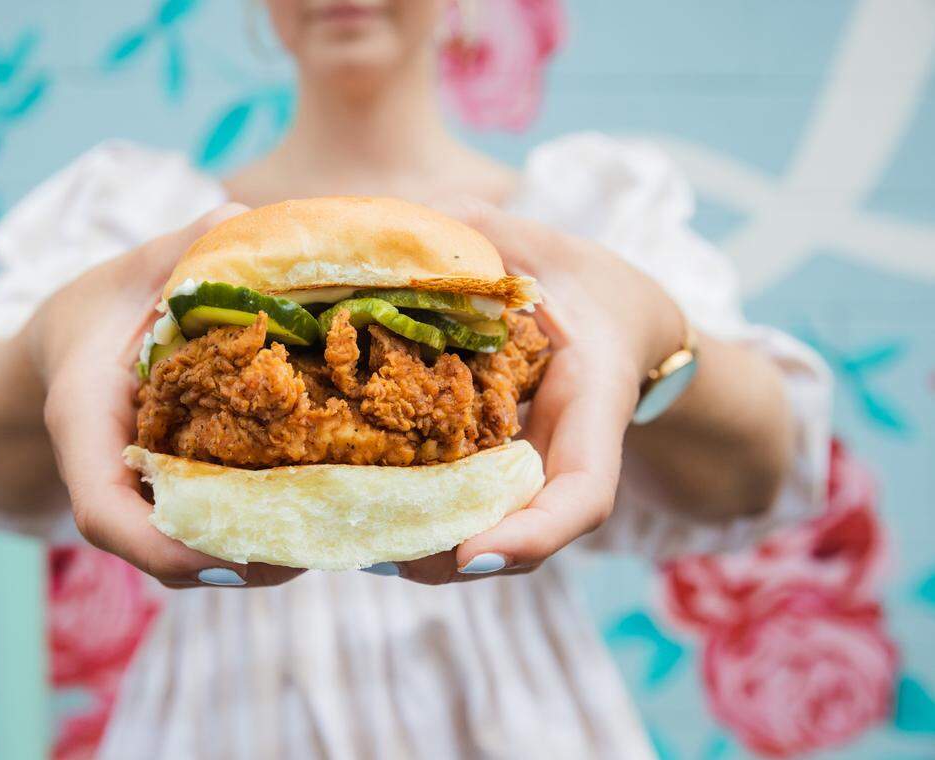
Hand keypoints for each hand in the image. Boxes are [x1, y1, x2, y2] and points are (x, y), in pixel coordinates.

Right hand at [21, 203, 303, 588]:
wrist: (71, 348)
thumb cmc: (100, 309)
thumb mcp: (132, 270)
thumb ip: (186, 248)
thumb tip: (246, 227)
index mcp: (84, 422)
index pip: (104, 511)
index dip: (165, 546)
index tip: (239, 554)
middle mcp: (110, 477)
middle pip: (167, 552)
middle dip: (244, 560)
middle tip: (324, 542)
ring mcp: (143, 498)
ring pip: (196, 555)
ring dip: (265, 556)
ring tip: (340, 529)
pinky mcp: (175, 499)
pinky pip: (214, 533)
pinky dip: (264, 532)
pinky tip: (326, 507)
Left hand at [394, 199, 685, 584]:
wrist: (619, 324)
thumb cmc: (586, 284)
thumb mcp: (548, 247)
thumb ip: (485, 229)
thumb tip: (405, 221)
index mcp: (592, 404)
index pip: (584, 492)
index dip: (535, 533)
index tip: (472, 554)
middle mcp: (565, 454)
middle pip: (523, 538)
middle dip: (453, 558)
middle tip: (381, 556)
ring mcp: (535, 472)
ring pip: (491, 535)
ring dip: (428, 552)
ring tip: (354, 543)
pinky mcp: (503, 472)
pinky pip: (468, 510)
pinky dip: (419, 520)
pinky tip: (356, 510)